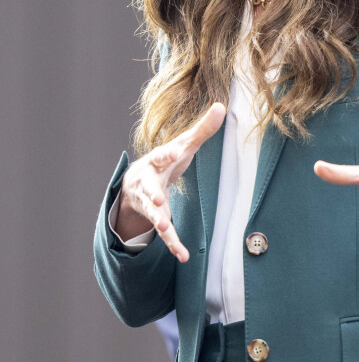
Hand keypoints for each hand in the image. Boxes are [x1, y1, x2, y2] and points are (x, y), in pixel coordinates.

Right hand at [117, 103, 225, 262]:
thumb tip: (221, 106)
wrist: (134, 181)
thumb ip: (202, 129)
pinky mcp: (155, 217)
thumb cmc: (166, 159)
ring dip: (158, 221)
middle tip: (159, 199)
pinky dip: (173, 244)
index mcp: (158, 160)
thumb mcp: (182, 144)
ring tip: (164, 229)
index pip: (163, 155)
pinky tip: (183, 255)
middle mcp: (149, 182)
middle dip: (153, 193)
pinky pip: (164, 233)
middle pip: (150, 187)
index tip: (175, 153)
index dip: (169, 155)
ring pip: (152, 213)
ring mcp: (149, 202)